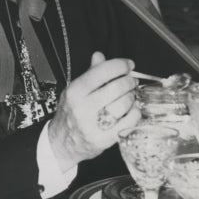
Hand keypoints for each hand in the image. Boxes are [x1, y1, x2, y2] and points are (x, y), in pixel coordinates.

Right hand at [47, 51, 139, 168]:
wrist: (63, 142)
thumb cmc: (70, 114)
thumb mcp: (75, 90)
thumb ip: (90, 73)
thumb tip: (99, 56)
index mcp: (75, 91)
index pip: (103, 71)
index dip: (120, 65)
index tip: (128, 64)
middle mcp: (83, 107)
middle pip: (117, 87)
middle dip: (129, 81)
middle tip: (131, 80)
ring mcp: (95, 124)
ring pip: (124, 103)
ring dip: (132, 97)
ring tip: (130, 95)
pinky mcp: (106, 138)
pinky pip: (129, 121)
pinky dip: (135, 112)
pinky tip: (131, 109)